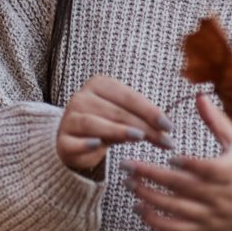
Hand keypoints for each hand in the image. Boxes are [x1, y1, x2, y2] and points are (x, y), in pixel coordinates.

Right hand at [56, 74, 173, 172]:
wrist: (74, 140)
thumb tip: (166, 128)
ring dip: (117, 130)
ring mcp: (69, 119)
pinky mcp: (62, 141)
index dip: (150, 111)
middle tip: (165, 142)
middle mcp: (81, 98)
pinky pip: (73, 142)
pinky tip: (97, 145)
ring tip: (139, 138)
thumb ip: (141, 120)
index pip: (128, 97)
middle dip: (143, 127)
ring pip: (94, 123)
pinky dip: (85, 143)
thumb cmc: (105, 125)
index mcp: (99, 85)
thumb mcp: (123, 118)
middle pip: (115, 111)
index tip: (169, 126)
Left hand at [128, 94, 231, 230]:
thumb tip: (199, 95)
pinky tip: (138, 207)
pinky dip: (155, 221)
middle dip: (152, 176)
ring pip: (176, 209)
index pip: (210, 170)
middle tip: (127, 164)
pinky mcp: (203, 230)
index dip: (191, 164)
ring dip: (149, 196)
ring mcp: (211, 216)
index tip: (171, 155)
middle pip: (183, 188)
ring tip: (128, 182)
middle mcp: (220, 197)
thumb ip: (217, 122)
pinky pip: (176, 229)